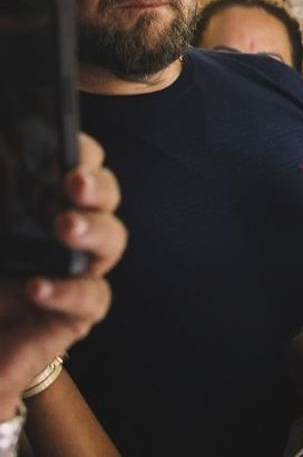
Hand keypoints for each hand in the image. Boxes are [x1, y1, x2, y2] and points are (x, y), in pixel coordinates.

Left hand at [0, 132, 125, 415]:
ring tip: (65, 226)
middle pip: (104, 199)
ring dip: (93, 229)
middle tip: (75, 182)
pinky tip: (37, 287)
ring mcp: (74, 274)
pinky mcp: (75, 317)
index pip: (77, 166)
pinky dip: (68, 290)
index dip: (81, 151)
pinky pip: (92, 297)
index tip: (67, 139)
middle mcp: (63, 236)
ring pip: (111, 242)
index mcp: (39, 206)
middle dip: (97, 186)